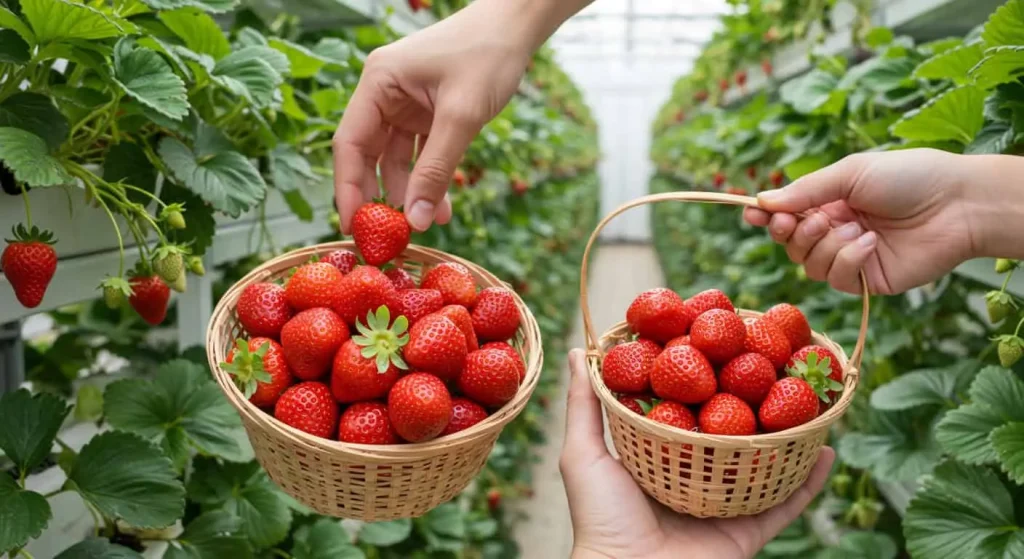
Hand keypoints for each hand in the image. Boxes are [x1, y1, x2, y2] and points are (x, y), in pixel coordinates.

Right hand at [332, 0, 554, 233]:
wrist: (518, 27)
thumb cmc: (487, 55)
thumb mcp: (461, 117)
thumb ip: (436, 169)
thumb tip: (415, 220)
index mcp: (378, 82)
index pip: (350, 144)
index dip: (348, 189)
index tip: (354, 228)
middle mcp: (384, 93)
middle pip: (369, 155)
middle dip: (380, 197)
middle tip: (389, 237)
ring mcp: (405, 103)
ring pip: (396, 159)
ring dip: (411, 192)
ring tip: (429, 223)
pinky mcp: (427, 112)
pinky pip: (420, 153)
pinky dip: (429, 178)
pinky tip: (441, 206)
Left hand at [560, 349, 834, 558]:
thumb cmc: (600, 518)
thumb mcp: (584, 454)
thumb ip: (586, 405)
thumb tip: (578, 352)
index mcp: (657, 460)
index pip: (684, 410)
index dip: (700, 379)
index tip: (715, 343)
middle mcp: (693, 479)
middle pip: (729, 433)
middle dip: (751, 401)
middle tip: (771, 364)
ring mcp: (723, 504)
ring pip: (763, 464)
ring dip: (787, 434)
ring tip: (809, 397)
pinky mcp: (748, 530)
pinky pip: (787, 502)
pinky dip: (809, 478)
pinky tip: (828, 448)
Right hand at [740, 149, 1007, 294]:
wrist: (956, 204)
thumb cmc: (908, 177)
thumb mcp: (850, 173)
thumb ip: (806, 190)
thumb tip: (763, 203)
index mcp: (831, 202)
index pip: (786, 215)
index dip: (766, 216)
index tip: (751, 214)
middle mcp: (836, 231)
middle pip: (790, 244)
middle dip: (793, 232)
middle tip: (807, 220)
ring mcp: (851, 258)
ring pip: (808, 265)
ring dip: (826, 245)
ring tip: (857, 228)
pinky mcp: (868, 281)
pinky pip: (836, 279)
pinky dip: (847, 260)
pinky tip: (869, 244)